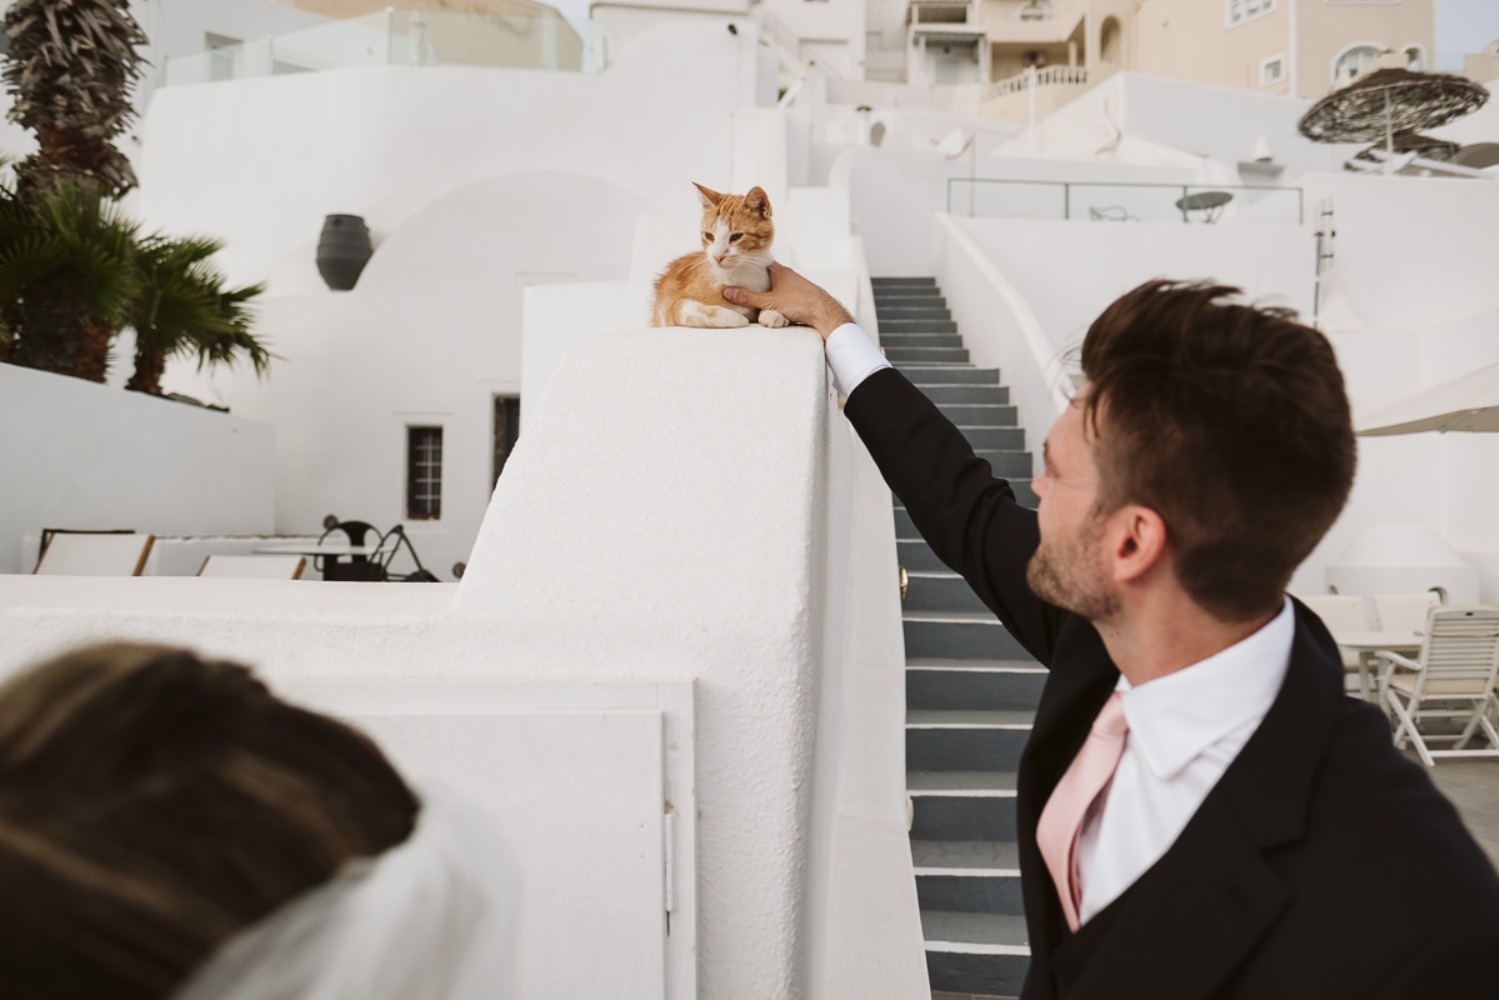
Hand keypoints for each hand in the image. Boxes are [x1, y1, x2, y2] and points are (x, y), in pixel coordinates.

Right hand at [723, 263, 854, 340]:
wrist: (824, 313)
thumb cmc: (799, 303)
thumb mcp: (769, 302)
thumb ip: (748, 298)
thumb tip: (727, 292)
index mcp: (779, 270)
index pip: (759, 261)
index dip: (746, 263)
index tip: (734, 266)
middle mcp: (786, 274)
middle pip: (765, 272)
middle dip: (752, 277)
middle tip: (737, 281)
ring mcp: (793, 284)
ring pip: (774, 283)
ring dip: (763, 288)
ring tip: (748, 293)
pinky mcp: (798, 295)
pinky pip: (781, 292)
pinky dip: (773, 295)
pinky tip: (767, 303)